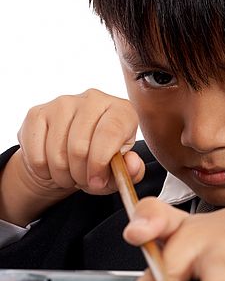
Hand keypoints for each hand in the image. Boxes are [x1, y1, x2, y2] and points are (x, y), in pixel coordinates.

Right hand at [0, 89, 143, 225]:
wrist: (70, 154)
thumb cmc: (102, 161)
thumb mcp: (120, 170)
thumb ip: (132, 171)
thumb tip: (132, 164)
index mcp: (122, 110)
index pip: (109, 133)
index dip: (100, 164)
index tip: (97, 181)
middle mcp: (94, 99)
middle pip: (80, 147)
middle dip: (81, 174)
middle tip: (84, 180)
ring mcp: (64, 103)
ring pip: (57, 153)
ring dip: (63, 175)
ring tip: (71, 175)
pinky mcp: (38, 113)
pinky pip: (36, 154)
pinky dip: (43, 170)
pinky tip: (52, 167)